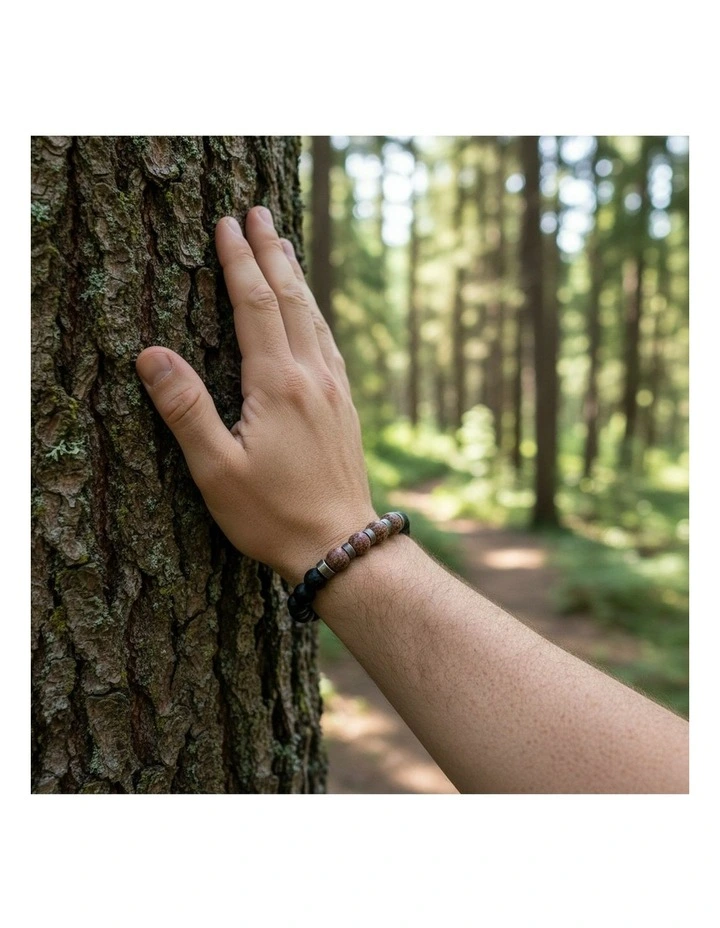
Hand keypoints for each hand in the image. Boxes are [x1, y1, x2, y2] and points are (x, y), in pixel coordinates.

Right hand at [136, 206, 376, 583]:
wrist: (342, 544)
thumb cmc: (274, 514)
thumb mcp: (216, 470)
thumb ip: (186, 409)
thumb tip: (152, 355)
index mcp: (279, 385)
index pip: (256, 305)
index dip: (239, 262)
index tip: (226, 225)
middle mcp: (313, 377)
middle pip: (292, 299)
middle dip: (271, 252)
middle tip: (258, 213)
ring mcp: (335, 391)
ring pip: (315, 318)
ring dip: (297, 276)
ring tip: (284, 245)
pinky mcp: (346, 408)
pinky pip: (329, 343)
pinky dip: (316, 313)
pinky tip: (312, 313)